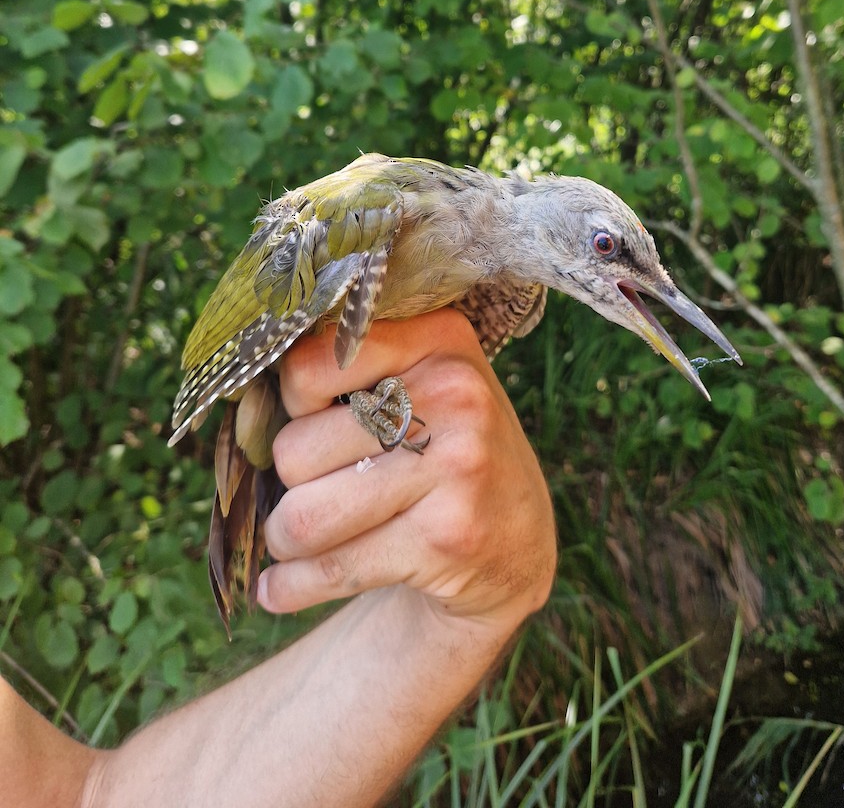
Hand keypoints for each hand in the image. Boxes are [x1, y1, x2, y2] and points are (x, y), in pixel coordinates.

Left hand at [258, 308, 556, 636]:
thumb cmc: (440, 449)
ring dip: (285, 540)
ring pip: (303, 517)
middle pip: (295, 449)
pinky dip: (289, 589)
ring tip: (298, 540)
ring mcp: (456, 467)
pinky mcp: (448, 537)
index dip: (292, 404)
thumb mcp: (421, 381)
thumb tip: (240, 405)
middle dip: (289, 482)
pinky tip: (279, 591)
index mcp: (438, 337)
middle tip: (318, 490)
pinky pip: (330, 570)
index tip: (312, 421)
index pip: (307, 366)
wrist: (518, 539)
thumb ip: (347, 370)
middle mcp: (454, 392)